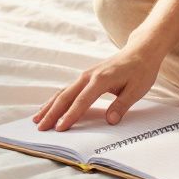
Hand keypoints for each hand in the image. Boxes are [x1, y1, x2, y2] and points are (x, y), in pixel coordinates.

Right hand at [33, 46, 162, 131]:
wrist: (141, 50)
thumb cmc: (141, 69)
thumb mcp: (137, 89)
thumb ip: (122, 105)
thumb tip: (110, 121)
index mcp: (102, 79)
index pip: (82, 101)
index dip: (71, 116)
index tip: (60, 129)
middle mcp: (89, 75)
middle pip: (66, 96)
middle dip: (52, 113)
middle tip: (40, 128)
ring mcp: (86, 75)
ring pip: (63, 92)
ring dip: (50, 106)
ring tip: (37, 119)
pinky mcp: (86, 76)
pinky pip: (68, 89)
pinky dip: (56, 99)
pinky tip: (48, 107)